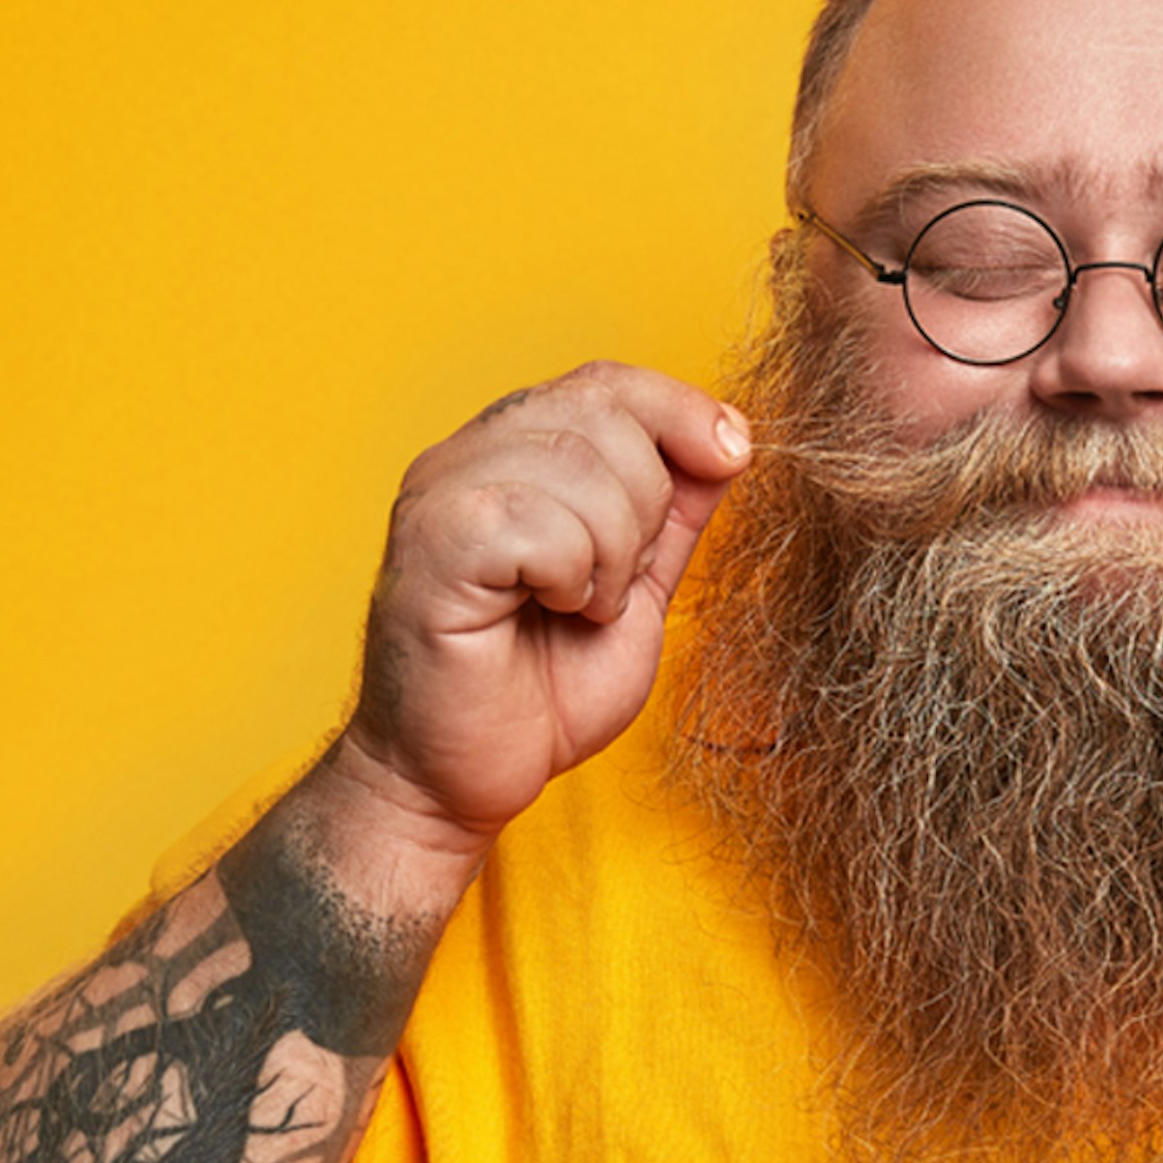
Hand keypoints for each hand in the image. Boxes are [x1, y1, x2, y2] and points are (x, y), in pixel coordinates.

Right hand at [334, 361, 751, 861]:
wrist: (458, 781)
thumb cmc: (537, 693)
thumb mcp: (637, 588)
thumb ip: (673, 514)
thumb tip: (727, 439)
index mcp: (511, 454)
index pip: (608, 381)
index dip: (682, 410)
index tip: (731, 456)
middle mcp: (465, 457)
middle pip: (605, 412)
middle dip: (646, 507)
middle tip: (614, 584)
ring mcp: (440, 495)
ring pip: (581, 464)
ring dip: (611, 554)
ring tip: (578, 605)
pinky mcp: (432, 544)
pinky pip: (542, 521)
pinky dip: (571, 576)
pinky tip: (548, 611)